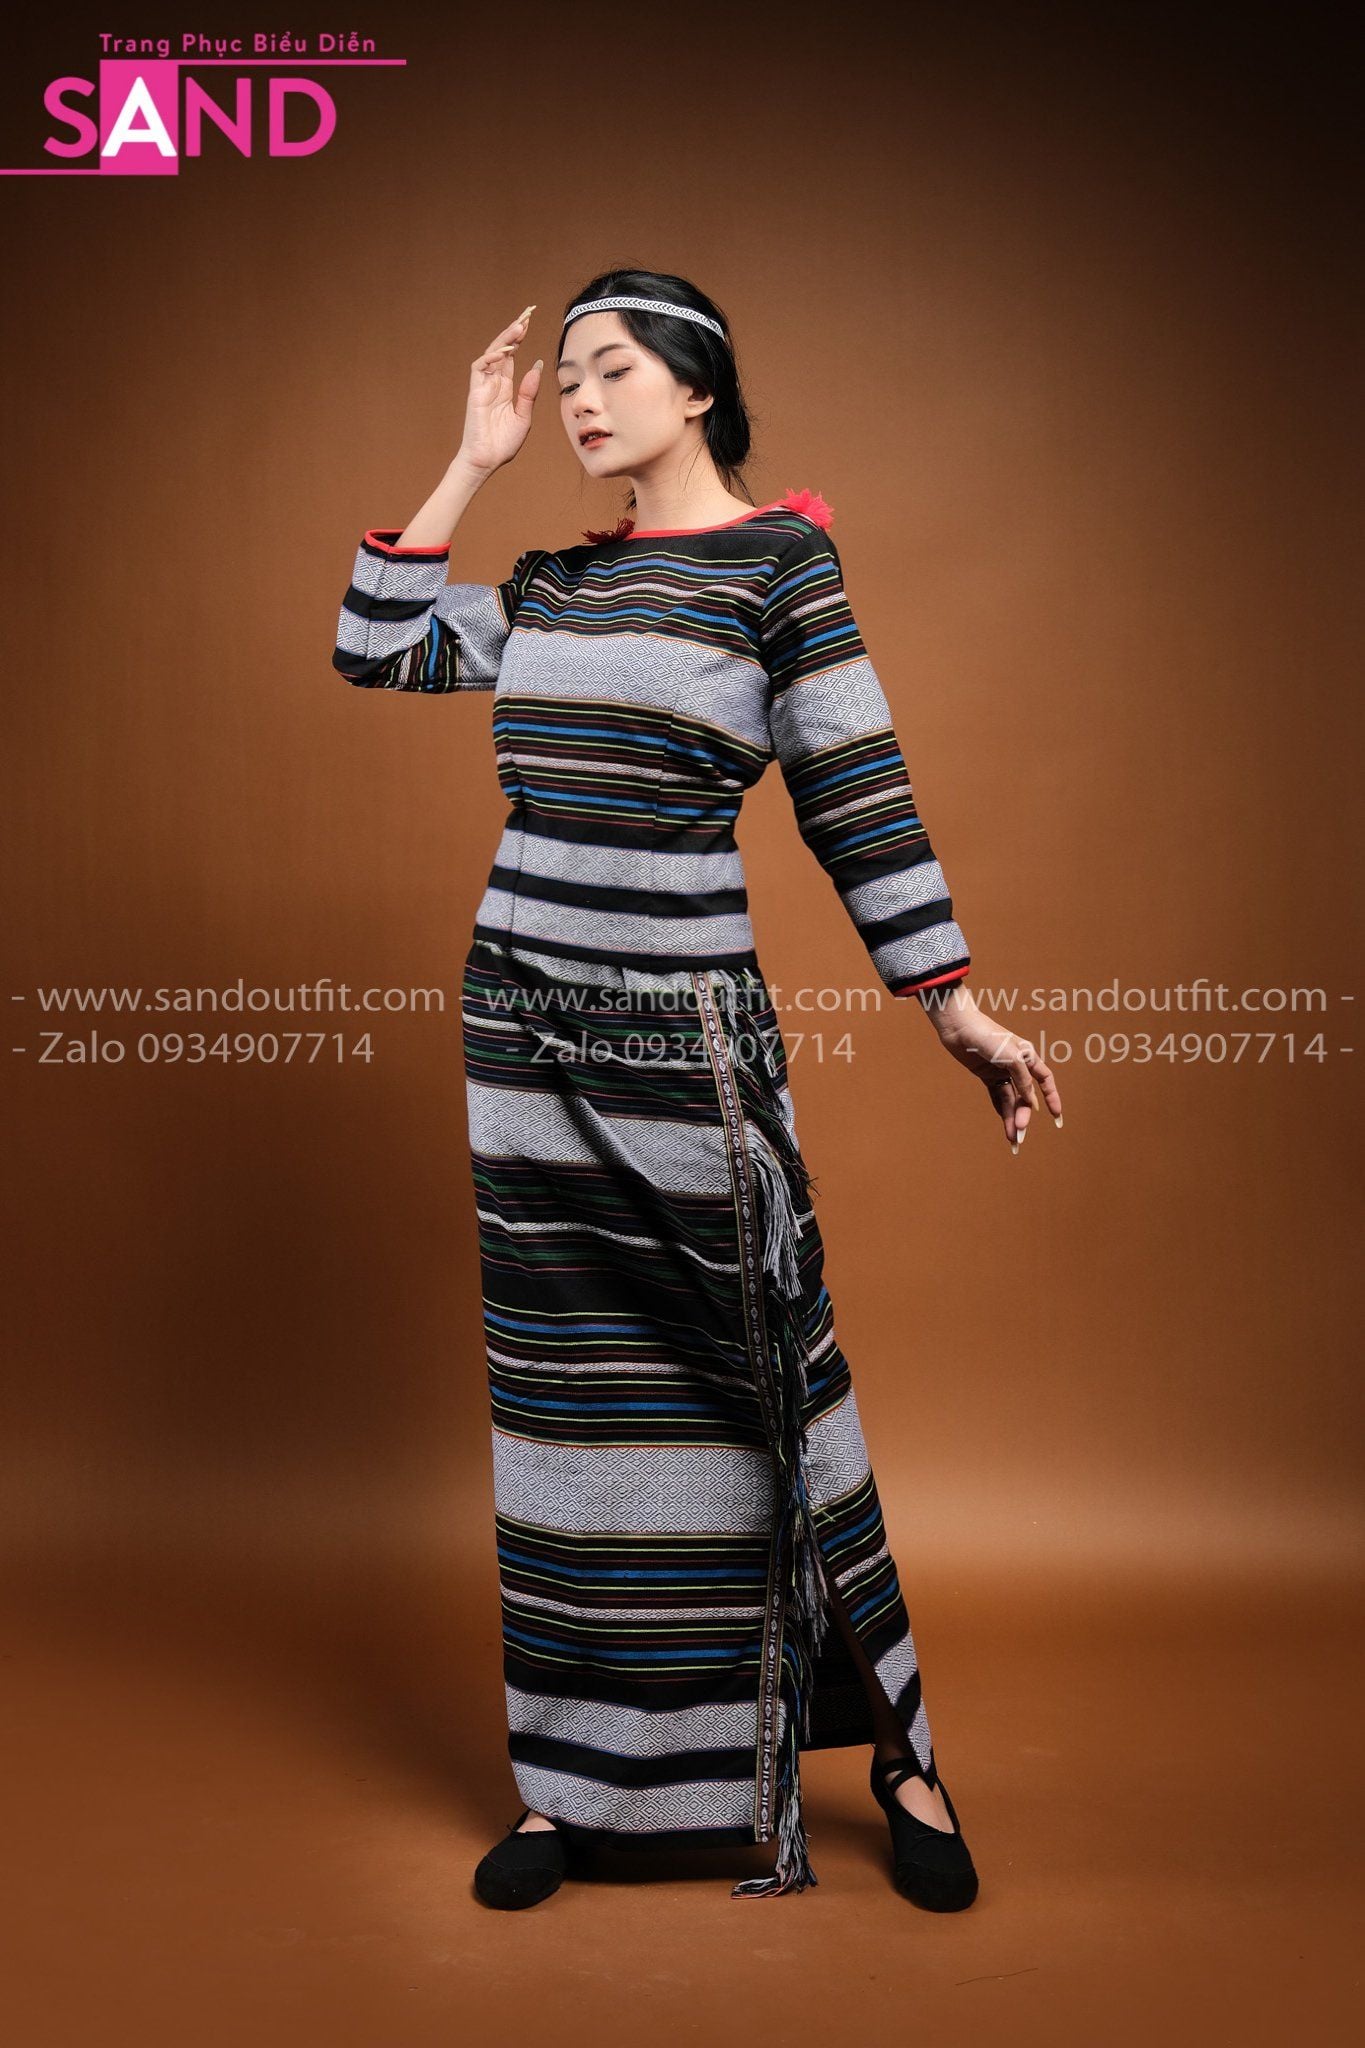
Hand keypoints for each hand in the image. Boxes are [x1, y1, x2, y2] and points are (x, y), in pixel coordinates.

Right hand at [456, 305, 543, 477]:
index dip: (520, 338)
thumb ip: (528, 393)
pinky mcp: (475, 392)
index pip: (511, 356)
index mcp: (505, 388)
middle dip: (514, 330)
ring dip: (505, 338)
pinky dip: (492, 357)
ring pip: (492, 353)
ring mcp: (483, 386)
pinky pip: (480, 367)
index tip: (530, 321)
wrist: (486, 461)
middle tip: (527, 313)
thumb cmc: (503, 444)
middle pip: (502, 349)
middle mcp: (493, 383)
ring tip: (520, 325)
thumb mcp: (523, 417)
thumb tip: (536, 367)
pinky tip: (506, 351)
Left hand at [921, 986, 1062, 1151]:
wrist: (959, 1027)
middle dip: (1024, 1115)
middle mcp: (1017, 1065)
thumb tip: (1031, 1102)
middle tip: (1021, 1132)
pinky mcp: (986, 1075)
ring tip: (1013, 1138)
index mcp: (1028, 1057)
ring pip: (1011, 1099)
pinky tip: (1006, 1124)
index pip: (1045, 1080)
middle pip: (1026, 1096)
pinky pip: (997, 1096)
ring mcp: (1001, 1071)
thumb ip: (1023, 1079)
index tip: (1057, 1118)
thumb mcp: (1011, 1057)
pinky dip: (1001, 1110)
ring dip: (1012, 1118)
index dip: (1052, 1098)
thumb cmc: (988, 1036)